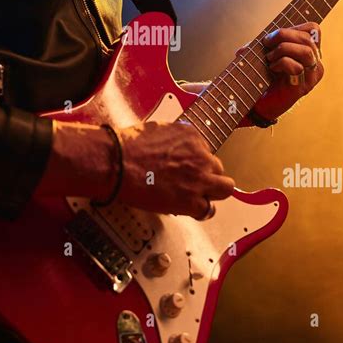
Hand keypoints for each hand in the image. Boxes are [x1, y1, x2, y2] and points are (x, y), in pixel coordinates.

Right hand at [36, 120, 234, 218]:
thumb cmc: (127, 147)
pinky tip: (191, 210)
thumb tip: (171, 150)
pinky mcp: (192, 200)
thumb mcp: (156, 132)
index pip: (205, 150)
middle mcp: (200, 155)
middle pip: (218, 168)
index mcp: (192, 136)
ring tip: (197, 197)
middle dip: (208, 175)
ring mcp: (199, 178)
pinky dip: (200, 211)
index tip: (187, 167)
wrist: (117, 163)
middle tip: (194, 182)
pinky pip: (207, 209)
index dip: (196, 161)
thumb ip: (172, 142)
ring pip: (224, 188)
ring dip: (211, 192)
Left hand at [242, 22, 323, 119]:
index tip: (271, 36)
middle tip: (266, 44)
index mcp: (309, 52)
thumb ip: (263, 44)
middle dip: (283, 36)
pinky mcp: (303, 88)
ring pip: (306, 51)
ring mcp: (311, 77)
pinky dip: (282, 63)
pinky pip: (297, 67)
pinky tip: (272, 68)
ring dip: (284, 49)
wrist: (258, 105)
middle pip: (308, 38)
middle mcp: (314, 63)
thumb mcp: (263, 54)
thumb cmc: (262, 78)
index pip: (313, 29)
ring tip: (269, 58)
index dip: (292, 27)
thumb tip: (254, 43)